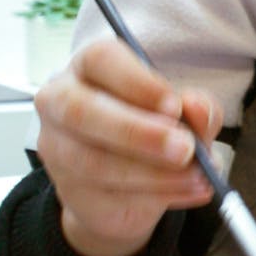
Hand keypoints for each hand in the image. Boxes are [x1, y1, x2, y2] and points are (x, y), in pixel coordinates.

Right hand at [33, 38, 221, 255]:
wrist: (127, 190)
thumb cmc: (155, 133)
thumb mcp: (187, 117)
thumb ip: (197, 109)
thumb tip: (196, 107)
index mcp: (90, 69)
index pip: (101, 60)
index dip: (138, 83)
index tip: (175, 106)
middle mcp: (61, 102)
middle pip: (82, 110)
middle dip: (138, 132)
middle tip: (185, 148)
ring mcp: (57, 149)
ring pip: (94, 161)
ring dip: (155, 173)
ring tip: (198, 176)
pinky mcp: (69, 190)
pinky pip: (110, 196)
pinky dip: (160, 196)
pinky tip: (191, 191)